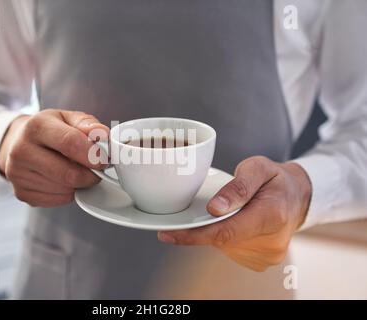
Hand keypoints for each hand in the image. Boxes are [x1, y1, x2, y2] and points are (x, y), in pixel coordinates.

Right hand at [0, 109, 108, 206]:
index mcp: (36, 126)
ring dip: (79, 184)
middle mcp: (22, 150)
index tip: (104, 159)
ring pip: (65, 189)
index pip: (71, 143)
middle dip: (90, 175)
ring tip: (77, 170)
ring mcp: (18, 173)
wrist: (19, 142)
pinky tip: (64, 180)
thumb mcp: (68, 118)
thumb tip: (103, 135)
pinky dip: (68, 193)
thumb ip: (88, 125)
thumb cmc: (49, 130)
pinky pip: (57, 200)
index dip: (93, 154)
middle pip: (68, 174)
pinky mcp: (21, 192)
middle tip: (96, 170)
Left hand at [158, 156, 311, 271]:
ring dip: (215, 230)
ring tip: (227, 212)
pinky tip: (233, 222)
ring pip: (224, 246)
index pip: (225, 232)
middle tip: (192, 213)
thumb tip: (214, 208)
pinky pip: (231, 250)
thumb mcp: (258, 168)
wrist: (298, 197)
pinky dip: (225, 237)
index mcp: (272, 216)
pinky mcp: (261, 261)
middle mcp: (271, 242)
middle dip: (202, 227)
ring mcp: (267, 255)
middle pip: (222, 239)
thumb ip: (237, 187)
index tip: (168, 234)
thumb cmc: (276, 180)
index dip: (194, 235)